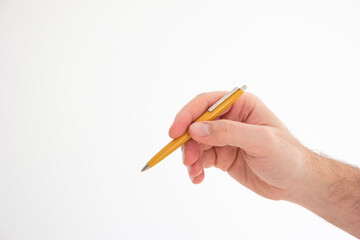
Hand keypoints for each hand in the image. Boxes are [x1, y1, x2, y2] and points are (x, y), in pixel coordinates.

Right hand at [169, 92, 307, 199]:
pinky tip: (198, 178)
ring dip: (191, 158)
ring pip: (195, 143)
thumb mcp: (260, 141)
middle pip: (196, 125)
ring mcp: (224, 138)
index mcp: (240, 106)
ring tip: (195, 173)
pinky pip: (201, 158)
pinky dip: (196, 168)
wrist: (295, 183)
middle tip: (188, 160)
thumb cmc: (287, 156)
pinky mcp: (222, 155)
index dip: (187, 115)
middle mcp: (229, 119)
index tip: (175, 132)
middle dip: (188, 142)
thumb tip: (195, 130)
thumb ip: (228, 132)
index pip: (205, 104)